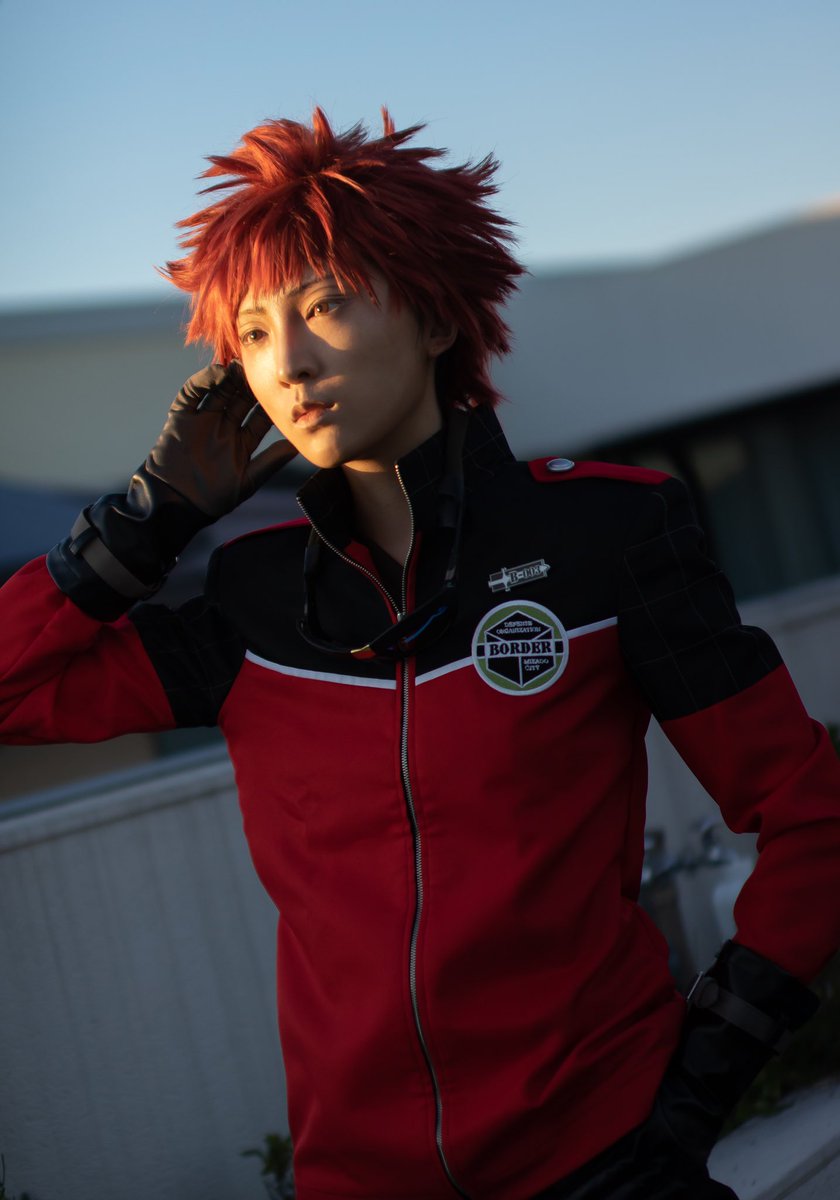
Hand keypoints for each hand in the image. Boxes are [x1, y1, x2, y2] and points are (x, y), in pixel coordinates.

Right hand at [140, 362, 296, 518]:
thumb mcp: (247, 481)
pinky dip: (204, 380)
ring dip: (230, 378)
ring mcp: (202, 420)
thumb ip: (270, 462)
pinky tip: (218, 373)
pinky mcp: (181, 416)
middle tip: (263, 370)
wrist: (175, 503)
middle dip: (251, 386)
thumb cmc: (212, 499)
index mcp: (241, 443)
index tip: (283, 391)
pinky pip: (192, 393)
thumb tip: (297, 446)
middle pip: (240, 400)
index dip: (269, 404)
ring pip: (219, 392)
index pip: (259, 418)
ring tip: (242, 367)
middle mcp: (223, 428)